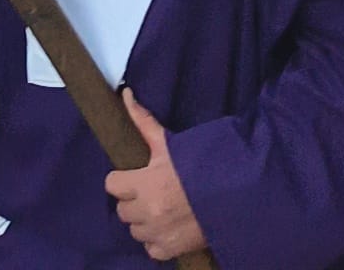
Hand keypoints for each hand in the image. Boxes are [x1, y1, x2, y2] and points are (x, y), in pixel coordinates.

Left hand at [104, 90, 207, 261]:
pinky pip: (150, 249)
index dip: (122, 179)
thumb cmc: (197, 165)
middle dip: (133, 200)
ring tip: (161, 208)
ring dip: (143, 221)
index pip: (112, 184)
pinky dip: (156, 240)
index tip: (135, 176)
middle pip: (122, 209)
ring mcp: (158, 234)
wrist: (232, 194)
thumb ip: (143, 120)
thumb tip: (125, 94)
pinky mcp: (170, 250)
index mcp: (145, 183)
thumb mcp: (168, 143)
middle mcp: (148, 212)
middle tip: (150, 191)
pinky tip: (168, 226)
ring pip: (134, 230)